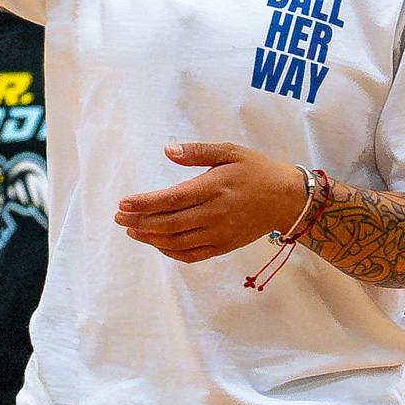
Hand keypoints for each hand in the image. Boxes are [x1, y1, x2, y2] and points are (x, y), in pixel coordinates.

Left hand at [115, 143, 306, 262]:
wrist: (286, 199)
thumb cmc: (255, 171)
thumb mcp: (230, 152)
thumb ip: (197, 151)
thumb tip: (167, 150)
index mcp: (214, 188)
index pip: (171, 199)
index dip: (144, 204)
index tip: (123, 204)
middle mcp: (215, 213)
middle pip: (169, 223)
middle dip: (139, 222)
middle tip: (119, 218)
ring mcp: (219, 233)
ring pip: (177, 242)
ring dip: (150, 238)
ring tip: (131, 231)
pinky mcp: (224, 246)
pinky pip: (191, 255)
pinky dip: (170, 252)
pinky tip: (157, 243)